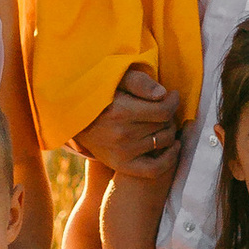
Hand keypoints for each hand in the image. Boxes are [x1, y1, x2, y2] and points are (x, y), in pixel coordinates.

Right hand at [73, 65, 181, 181]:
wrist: (75, 118)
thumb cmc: (101, 94)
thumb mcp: (115, 79)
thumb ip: (139, 82)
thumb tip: (163, 95)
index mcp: (121, 112)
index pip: (164, 111)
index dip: (173, 101)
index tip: (172, 95)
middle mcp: (122, 135)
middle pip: (165, 126)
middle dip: (169, 115)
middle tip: (163, 108)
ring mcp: (122, 153)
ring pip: (163, 143)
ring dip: (169, 132)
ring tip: (162, 123)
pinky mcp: (121, 166)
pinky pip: (155, 169)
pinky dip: (169, 159)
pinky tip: (173, 146)